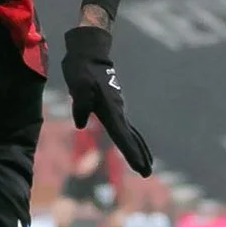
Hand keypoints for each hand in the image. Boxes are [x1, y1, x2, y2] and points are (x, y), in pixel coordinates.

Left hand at [60, 24, 153, 175]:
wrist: (89, 52)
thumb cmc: (81, 68)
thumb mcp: (77, 85)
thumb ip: (80, 104)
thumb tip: (81, 124)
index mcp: (110, 109)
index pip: (122, 136)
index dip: (131, 152)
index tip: (140, 167)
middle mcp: (117, 111)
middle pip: (131, 138)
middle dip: (139, 156)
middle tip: (147, 173)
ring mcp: (117, 108)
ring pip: (131, 133)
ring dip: (139, 149)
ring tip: (146, 165)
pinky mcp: (113, 106)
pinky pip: (125, 127)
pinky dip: (132, 138)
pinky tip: (133, 143)